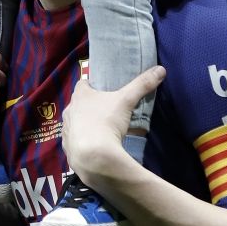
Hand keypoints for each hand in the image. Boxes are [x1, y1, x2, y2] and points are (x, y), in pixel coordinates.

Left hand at [61, 67, 164, 185]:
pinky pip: (73, 140)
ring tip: (100, 127)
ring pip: (75, 121)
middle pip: (79, 103)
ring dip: (84, 123)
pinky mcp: (67, 146)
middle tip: (105, 108)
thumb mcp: (126, 101)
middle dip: (89, 105)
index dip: (91, 84)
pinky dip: (81, 141)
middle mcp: (70, 110)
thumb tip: (160, 69)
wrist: (93, 156)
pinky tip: (93, 145)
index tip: (101, 87)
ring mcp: (66, 129)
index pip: (83, 83)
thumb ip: (142, 85)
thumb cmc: (106, 122)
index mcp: (80, 95)